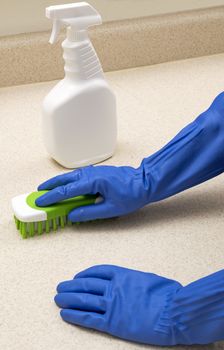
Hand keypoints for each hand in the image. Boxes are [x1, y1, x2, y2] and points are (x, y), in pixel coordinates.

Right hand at [36, 165, 150, 221]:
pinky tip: (66, 185)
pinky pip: (78, 176)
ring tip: (47, 188)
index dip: (52, 197)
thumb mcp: (111, 209)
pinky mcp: (97, 172)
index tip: (40, 201)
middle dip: (50, 186)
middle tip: (38, 193)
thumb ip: (89, 212)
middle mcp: (91, 174)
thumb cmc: (131, 195)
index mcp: (94, 182)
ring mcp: (94, 171)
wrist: (144, 182)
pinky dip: (68, 181)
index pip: (67, 191)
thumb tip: (72, 215)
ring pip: (71, 176)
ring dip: (58, 182)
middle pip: (65, 180)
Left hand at [54, 265, 181, 345]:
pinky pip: (89, 318)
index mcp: (123, 275)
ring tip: (58, 299)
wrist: (174, 313)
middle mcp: (114, 288)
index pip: (98, 272)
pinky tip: (65, 314)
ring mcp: (112, 305)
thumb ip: (134, 280)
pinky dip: (75, 315)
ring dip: (68, 299)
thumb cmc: (167, 295)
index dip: (85, 274)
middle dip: (71, 286)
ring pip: (84, 300)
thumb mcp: (150, 279)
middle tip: (60, 287)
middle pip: (86, 285)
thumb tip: (129, 283)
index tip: (77, 277)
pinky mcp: (113, 323)